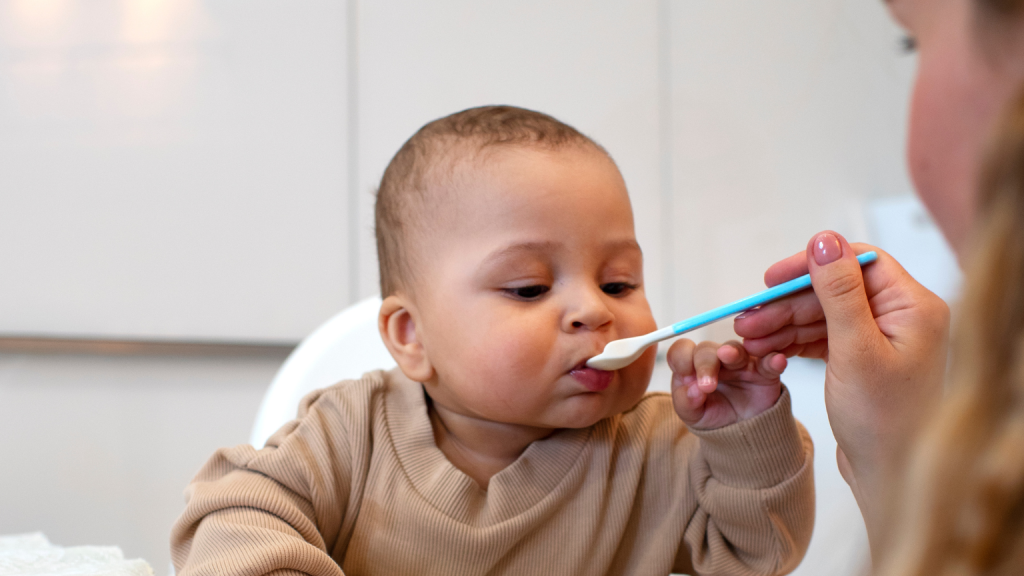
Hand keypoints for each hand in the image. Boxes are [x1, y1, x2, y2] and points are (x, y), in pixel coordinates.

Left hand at [667, 339, 786, 429]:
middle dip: (705, 365)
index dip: (681, 358)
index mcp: (692, 366)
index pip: (682, 351)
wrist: (741, 432)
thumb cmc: (712, 415)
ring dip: (732, 352)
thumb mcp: (692, 414)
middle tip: (707, 385)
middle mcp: (715, 359)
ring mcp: (740, 363)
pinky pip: (769, 361)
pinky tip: (776, 361)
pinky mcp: (764, 371)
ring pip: (735, 349)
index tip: (683, 373)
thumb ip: (686, 402)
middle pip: (706, 350)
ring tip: (728, 356)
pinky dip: (773, 360)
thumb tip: (692, 391)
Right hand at [733, 231, 948, 551]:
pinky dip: (794, 342)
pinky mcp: (863, 360)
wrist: (891, 477)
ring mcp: (881, 340)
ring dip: (784, 324)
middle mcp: (901, 318)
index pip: (856, 263)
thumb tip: (824, 239)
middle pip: (833, 291)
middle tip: (747, 321)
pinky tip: (767, 351)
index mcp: (913, 307)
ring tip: (748, 340)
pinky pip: (823, 338)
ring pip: (823, 315)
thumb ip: (838, 292)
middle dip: (786, 305)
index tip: (770, 279)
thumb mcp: (855, 349)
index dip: (810, 266)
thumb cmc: (884, 421)